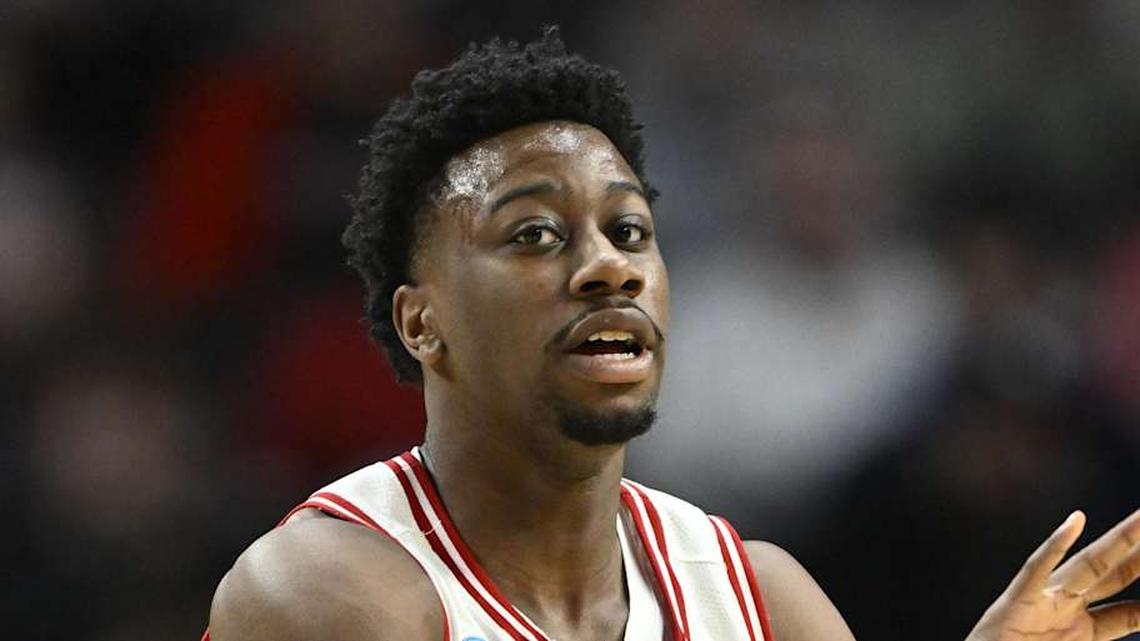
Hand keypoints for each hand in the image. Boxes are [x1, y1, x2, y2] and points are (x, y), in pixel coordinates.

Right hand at [967, 509, 1139, 640]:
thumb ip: (1109, 630)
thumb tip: (1132, 618)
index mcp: (1082, 631)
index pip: (1131, 609)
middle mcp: (1065, 610)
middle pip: (1114, 575)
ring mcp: (1042, 603)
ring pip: (1087, 566)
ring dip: (1117, 542)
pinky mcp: (1016, 602)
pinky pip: (1037, 570)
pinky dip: (1054, 545)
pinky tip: (1075, 522)